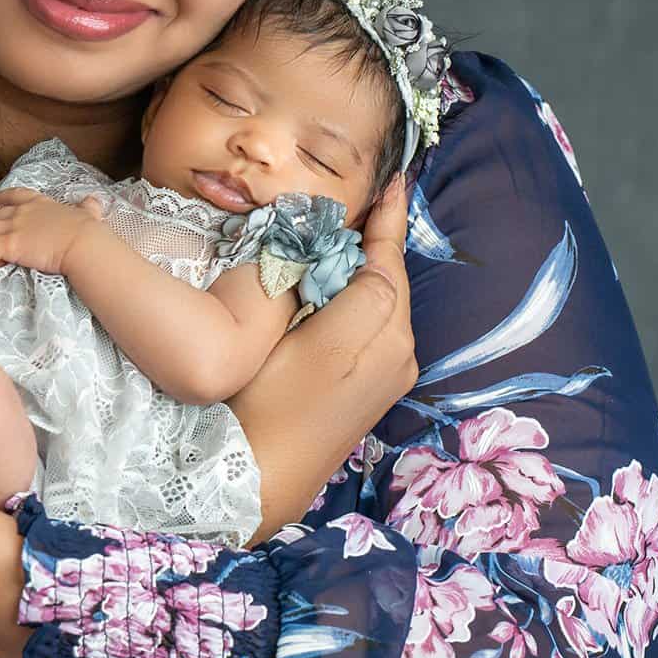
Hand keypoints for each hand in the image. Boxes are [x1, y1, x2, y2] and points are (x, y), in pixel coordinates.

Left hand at [0, 187, 105, 274]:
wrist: (83, 244)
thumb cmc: (87, 232)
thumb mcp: (88, 214)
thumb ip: (87, 207)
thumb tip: (94, 201)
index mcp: (38, 203)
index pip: (13, 195)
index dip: (0, 201)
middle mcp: (22, 212)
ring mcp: (13, 227)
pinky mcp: (9, 244)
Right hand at [229, 174, 417, 541]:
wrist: (258, 480)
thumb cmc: (269, 404)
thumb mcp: (310, 342)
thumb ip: (354, 297)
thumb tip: (369, 260)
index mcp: (387, 336)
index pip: (389, 260)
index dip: (388, 218)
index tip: (396, 177)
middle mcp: (399, 355)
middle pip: (388, 279)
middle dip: (377, 238)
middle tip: (364, 194)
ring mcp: (385, 376)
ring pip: (380, 301)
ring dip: (366, 265)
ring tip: (346, 229)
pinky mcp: (368, 390)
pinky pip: (371, 325)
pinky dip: (358, 296)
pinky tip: (335, 284)